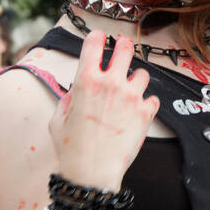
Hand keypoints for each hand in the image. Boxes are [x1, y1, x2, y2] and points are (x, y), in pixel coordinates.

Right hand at [48, 31, 158, 191]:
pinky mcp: (146, 112)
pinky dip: (146, 104)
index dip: (97, 37)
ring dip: (135, 80)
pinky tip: (137, 113)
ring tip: (129, 92)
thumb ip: (69, 98)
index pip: (94, 43)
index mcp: (86, 80)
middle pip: (124, 48)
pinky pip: (152, 98)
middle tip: (122, 48)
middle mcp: (111, 83)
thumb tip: (77, 89)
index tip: (100, 38)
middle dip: (123, 46)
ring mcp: (131, 96)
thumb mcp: (58, 118)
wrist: (92, 172)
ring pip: (142, 73)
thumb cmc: (71, 147)